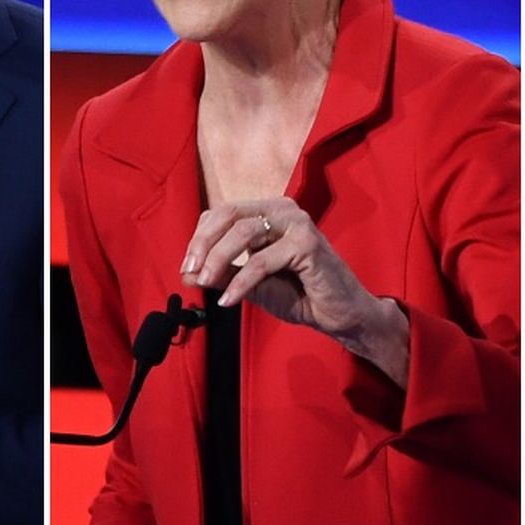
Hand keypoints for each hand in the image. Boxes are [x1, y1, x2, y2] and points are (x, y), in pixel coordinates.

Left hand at [183, 197, 409, 385]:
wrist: (340, 316)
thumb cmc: (298, 294)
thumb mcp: (249, 283)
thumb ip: (221, 274)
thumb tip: (184, 273)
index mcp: (267, 211)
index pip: (220, 213)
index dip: (199, 238)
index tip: (187, 267)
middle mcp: (281, 208)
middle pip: (227, 216)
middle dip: (202, 245)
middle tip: (189, 272)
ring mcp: (297, 222)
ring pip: (242, 234)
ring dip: (217, 261)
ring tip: (204, 284)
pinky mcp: (308, 243)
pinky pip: (261, 261)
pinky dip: (240, 282)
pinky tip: (228, 301)